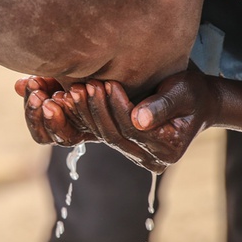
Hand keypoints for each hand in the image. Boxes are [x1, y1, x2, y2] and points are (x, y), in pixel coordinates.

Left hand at [15, 71, 217, 172]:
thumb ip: (162, 105)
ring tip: (55, 88)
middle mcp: (142, 156)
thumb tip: (140, 120)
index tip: (101, 84)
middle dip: (86, 109)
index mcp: (161, 150)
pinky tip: (44, 92)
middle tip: (71, 87)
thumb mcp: (185, 92)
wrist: (197, 100)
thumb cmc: (194, 92)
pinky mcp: (113, 138)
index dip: (113, 108)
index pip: (127, 129)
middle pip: (106, 135)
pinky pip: (84, 130)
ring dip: (69, 111)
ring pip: (90, 134)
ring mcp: (126, 150)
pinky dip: (65, 111)